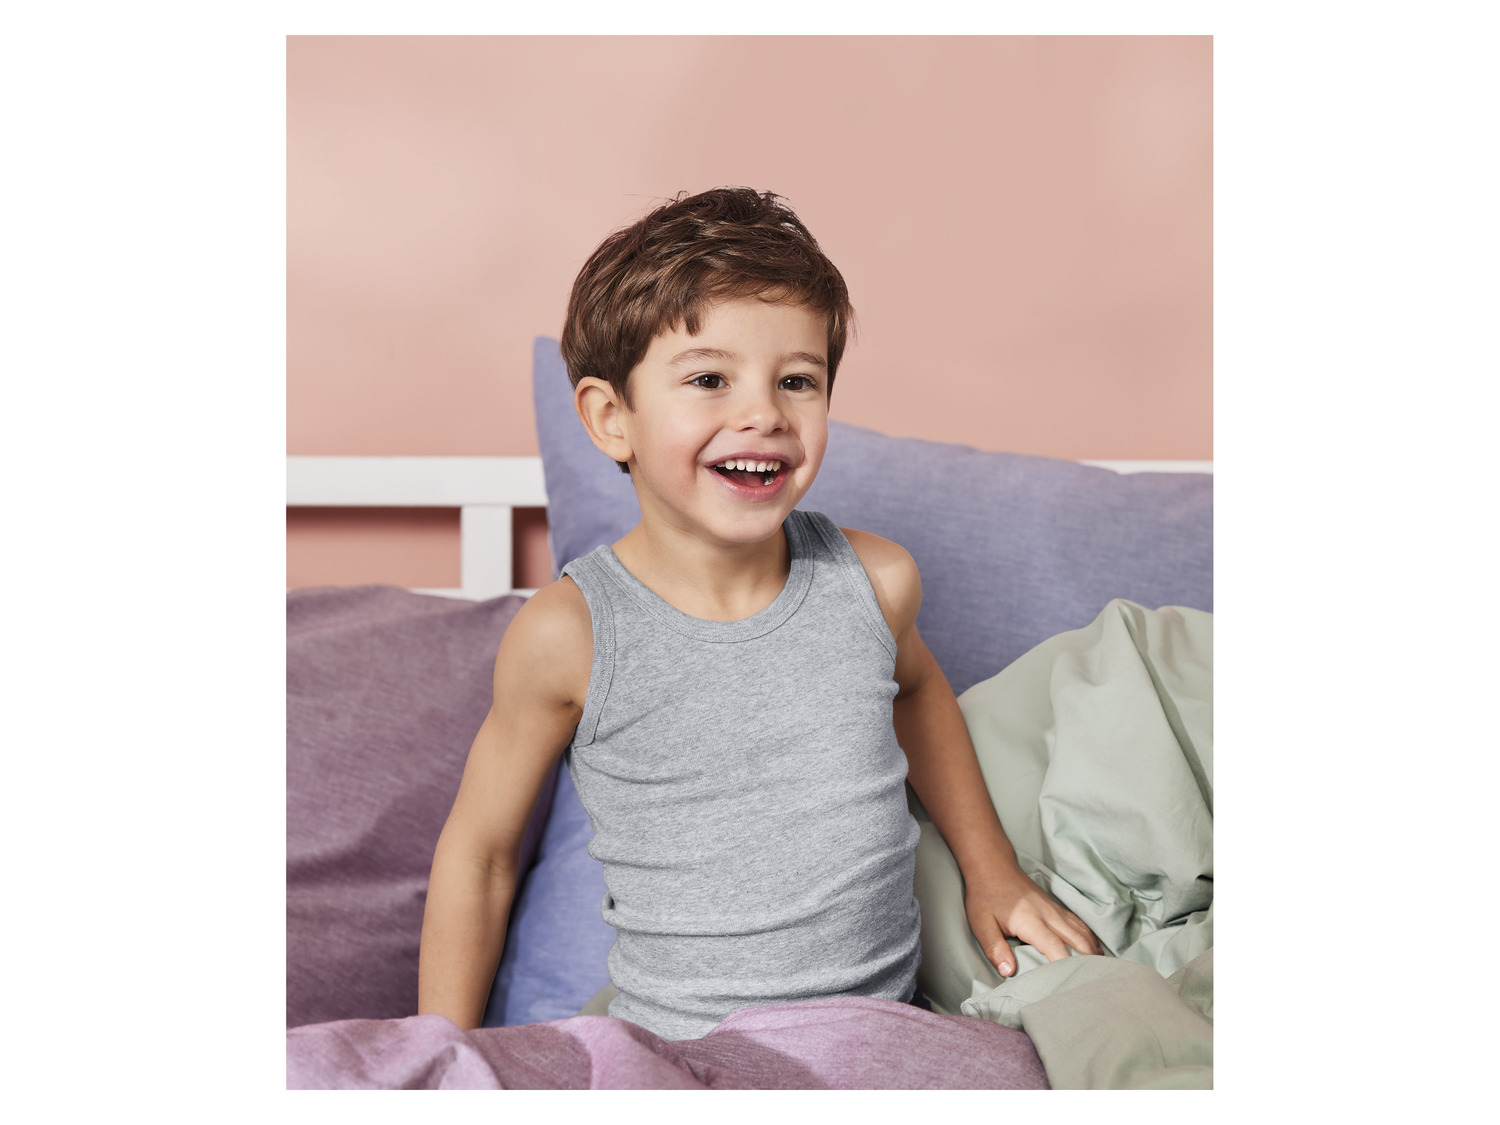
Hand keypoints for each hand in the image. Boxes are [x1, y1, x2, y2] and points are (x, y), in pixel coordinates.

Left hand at [964, 867, 1102, 976]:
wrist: (993, 866)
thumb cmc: (985, 897)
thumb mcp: (981, 923)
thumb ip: (994, 948)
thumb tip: (1008, 972)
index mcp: (1031, 921)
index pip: (1055, 946)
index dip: (1065, 966)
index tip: (1072, 985)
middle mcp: (1049, 915)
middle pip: (1078, 940)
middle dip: (1090, 963)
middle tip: (1096, 984)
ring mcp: (1056, 910)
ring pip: (1083, 931)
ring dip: (1094, 951)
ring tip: (1102, 973)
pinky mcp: (1057, 907)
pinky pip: (1080, 924)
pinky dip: (1090, 939)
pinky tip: (1095, 951)